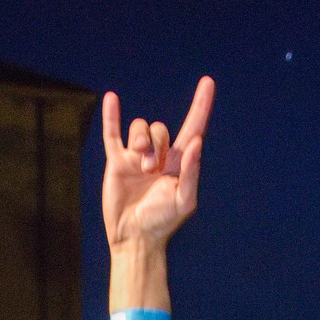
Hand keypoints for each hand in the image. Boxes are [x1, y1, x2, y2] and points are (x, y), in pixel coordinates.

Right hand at [102, 77, 213, 251]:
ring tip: (140, 166)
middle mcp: (159, 156)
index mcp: (179, 163)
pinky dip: (111, 116)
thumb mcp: (185, 200)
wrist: (135, 237)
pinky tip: (112, 98)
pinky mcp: (117, 161)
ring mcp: (137, 157)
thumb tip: (196, 142)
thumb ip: (192, 172)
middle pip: (160, 129)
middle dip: (156, 144)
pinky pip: (112, 134)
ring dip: (141, 141)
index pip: (192, 127)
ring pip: (140, 128)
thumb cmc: (163, 222)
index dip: (200, 106)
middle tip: (151, 170)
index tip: (208, 82)